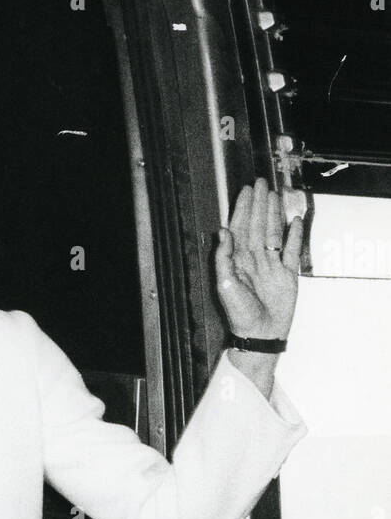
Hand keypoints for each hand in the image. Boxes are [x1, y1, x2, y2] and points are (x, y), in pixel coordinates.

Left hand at [214, 177, 302, 339]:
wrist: (260, 335)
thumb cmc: (240, 315)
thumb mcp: (224, 285)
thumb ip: (223, 258)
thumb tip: (222, 232)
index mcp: (237, 261)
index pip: (239, 228)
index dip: (242, 209)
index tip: (246, 191)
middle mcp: (254, 260)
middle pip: (257, 225)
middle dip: (259, 204)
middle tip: (261, 184)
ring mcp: (271, 266)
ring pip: (273, 233)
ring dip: (274, 214)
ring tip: (276, 196)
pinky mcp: (287, 275)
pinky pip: (292, 251)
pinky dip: (295, 237)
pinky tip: (295, 222)